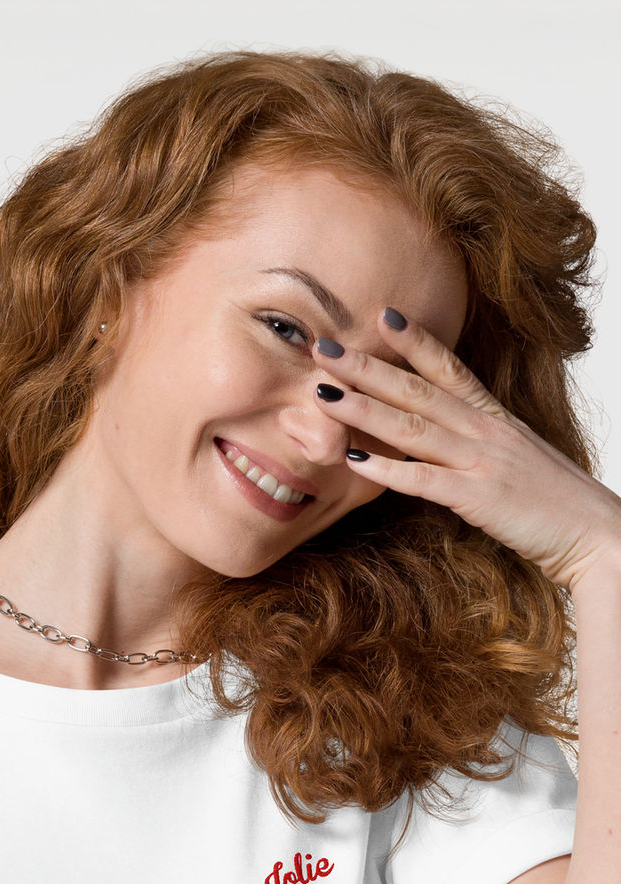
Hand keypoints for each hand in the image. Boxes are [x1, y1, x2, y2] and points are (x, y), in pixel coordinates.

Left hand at [312, 310, 620, 591]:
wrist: (595, 533)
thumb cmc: (553, 501)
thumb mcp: (513, 458)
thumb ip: (477, 442)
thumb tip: (441, 436)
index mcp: (494, 417)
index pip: (449, 367)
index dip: (414, 341)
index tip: (381, 315)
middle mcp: (485, 430)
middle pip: (416, 390)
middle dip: (367, 368)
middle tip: (323, 348)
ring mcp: (481, 461)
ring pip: (412, 426)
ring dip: (363, 409)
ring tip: (323, 394)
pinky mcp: (479, 498)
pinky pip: (424, 480)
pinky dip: (387, 470)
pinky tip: (353, 462)